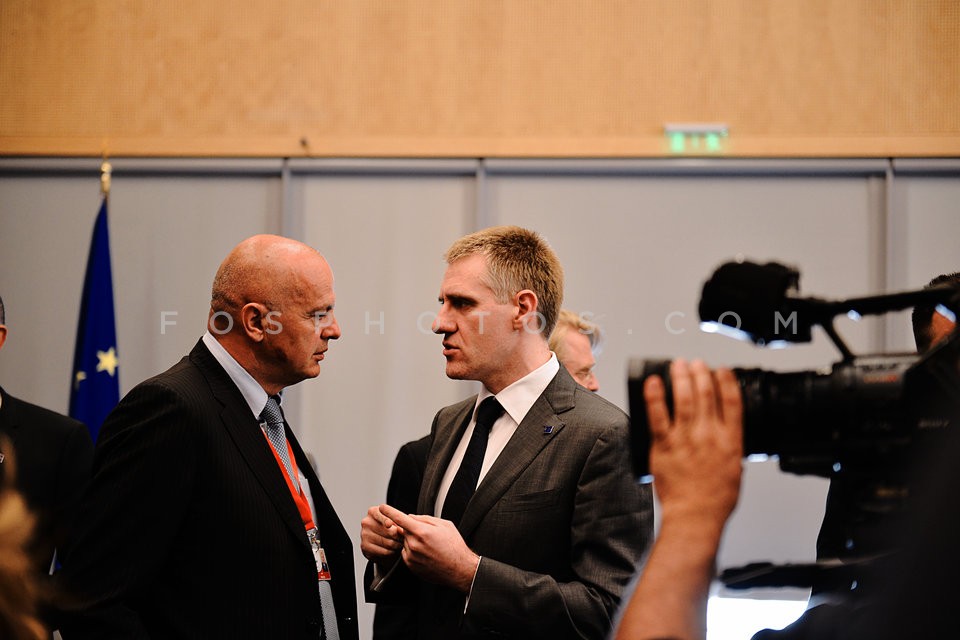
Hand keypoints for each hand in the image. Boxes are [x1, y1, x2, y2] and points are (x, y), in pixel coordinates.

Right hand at [360, 504, 403, 564]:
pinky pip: (384, 551)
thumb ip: (397, 522)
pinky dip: (392, 552)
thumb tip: (401, 530)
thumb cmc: (389, 527)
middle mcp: (366, 522)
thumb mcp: (393, 520)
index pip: (382, 515)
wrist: (379, 541)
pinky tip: (394, 550)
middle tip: (405, 539)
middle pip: (388, 531)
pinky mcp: (365, 547)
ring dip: (397, 545)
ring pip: (388, 543)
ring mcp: (364, 535)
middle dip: (400, 536)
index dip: (388, 521)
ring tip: (401, 544)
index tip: (392, 525)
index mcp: (373, 511)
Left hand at [379, 504, 479, 592]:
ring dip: (412, 541)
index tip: (382, 507)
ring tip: (430, 547)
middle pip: (404, 530)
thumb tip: (410, 517)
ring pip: (405, 542)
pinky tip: (427, 555)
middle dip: (412, 529)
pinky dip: (413, 551)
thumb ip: (424, 518)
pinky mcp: (411, 566)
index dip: (389, 511)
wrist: (459, 569)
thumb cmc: (454, 546)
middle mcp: (414, 544)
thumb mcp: (444, 525)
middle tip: (428, 535)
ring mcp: (411, 556)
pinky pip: (406, 553)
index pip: (400, 518)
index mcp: (422, 531)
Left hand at [644, 358, 743, 525]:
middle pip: (706, 394)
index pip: (732, 402)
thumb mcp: (735, 469)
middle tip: (695, 363)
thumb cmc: (715, 499)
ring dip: (681, 377)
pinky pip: (657, 416)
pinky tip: (653, 383)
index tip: (722, 370)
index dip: (727, 381)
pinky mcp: (665, 445)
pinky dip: (655, 396)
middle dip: (701, 373)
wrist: (695, 516)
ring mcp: (686, 439)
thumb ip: (730, 448)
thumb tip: (726, 435)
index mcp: (731, 441)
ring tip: (678, 365)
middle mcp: (709, 435)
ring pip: (684, 399)